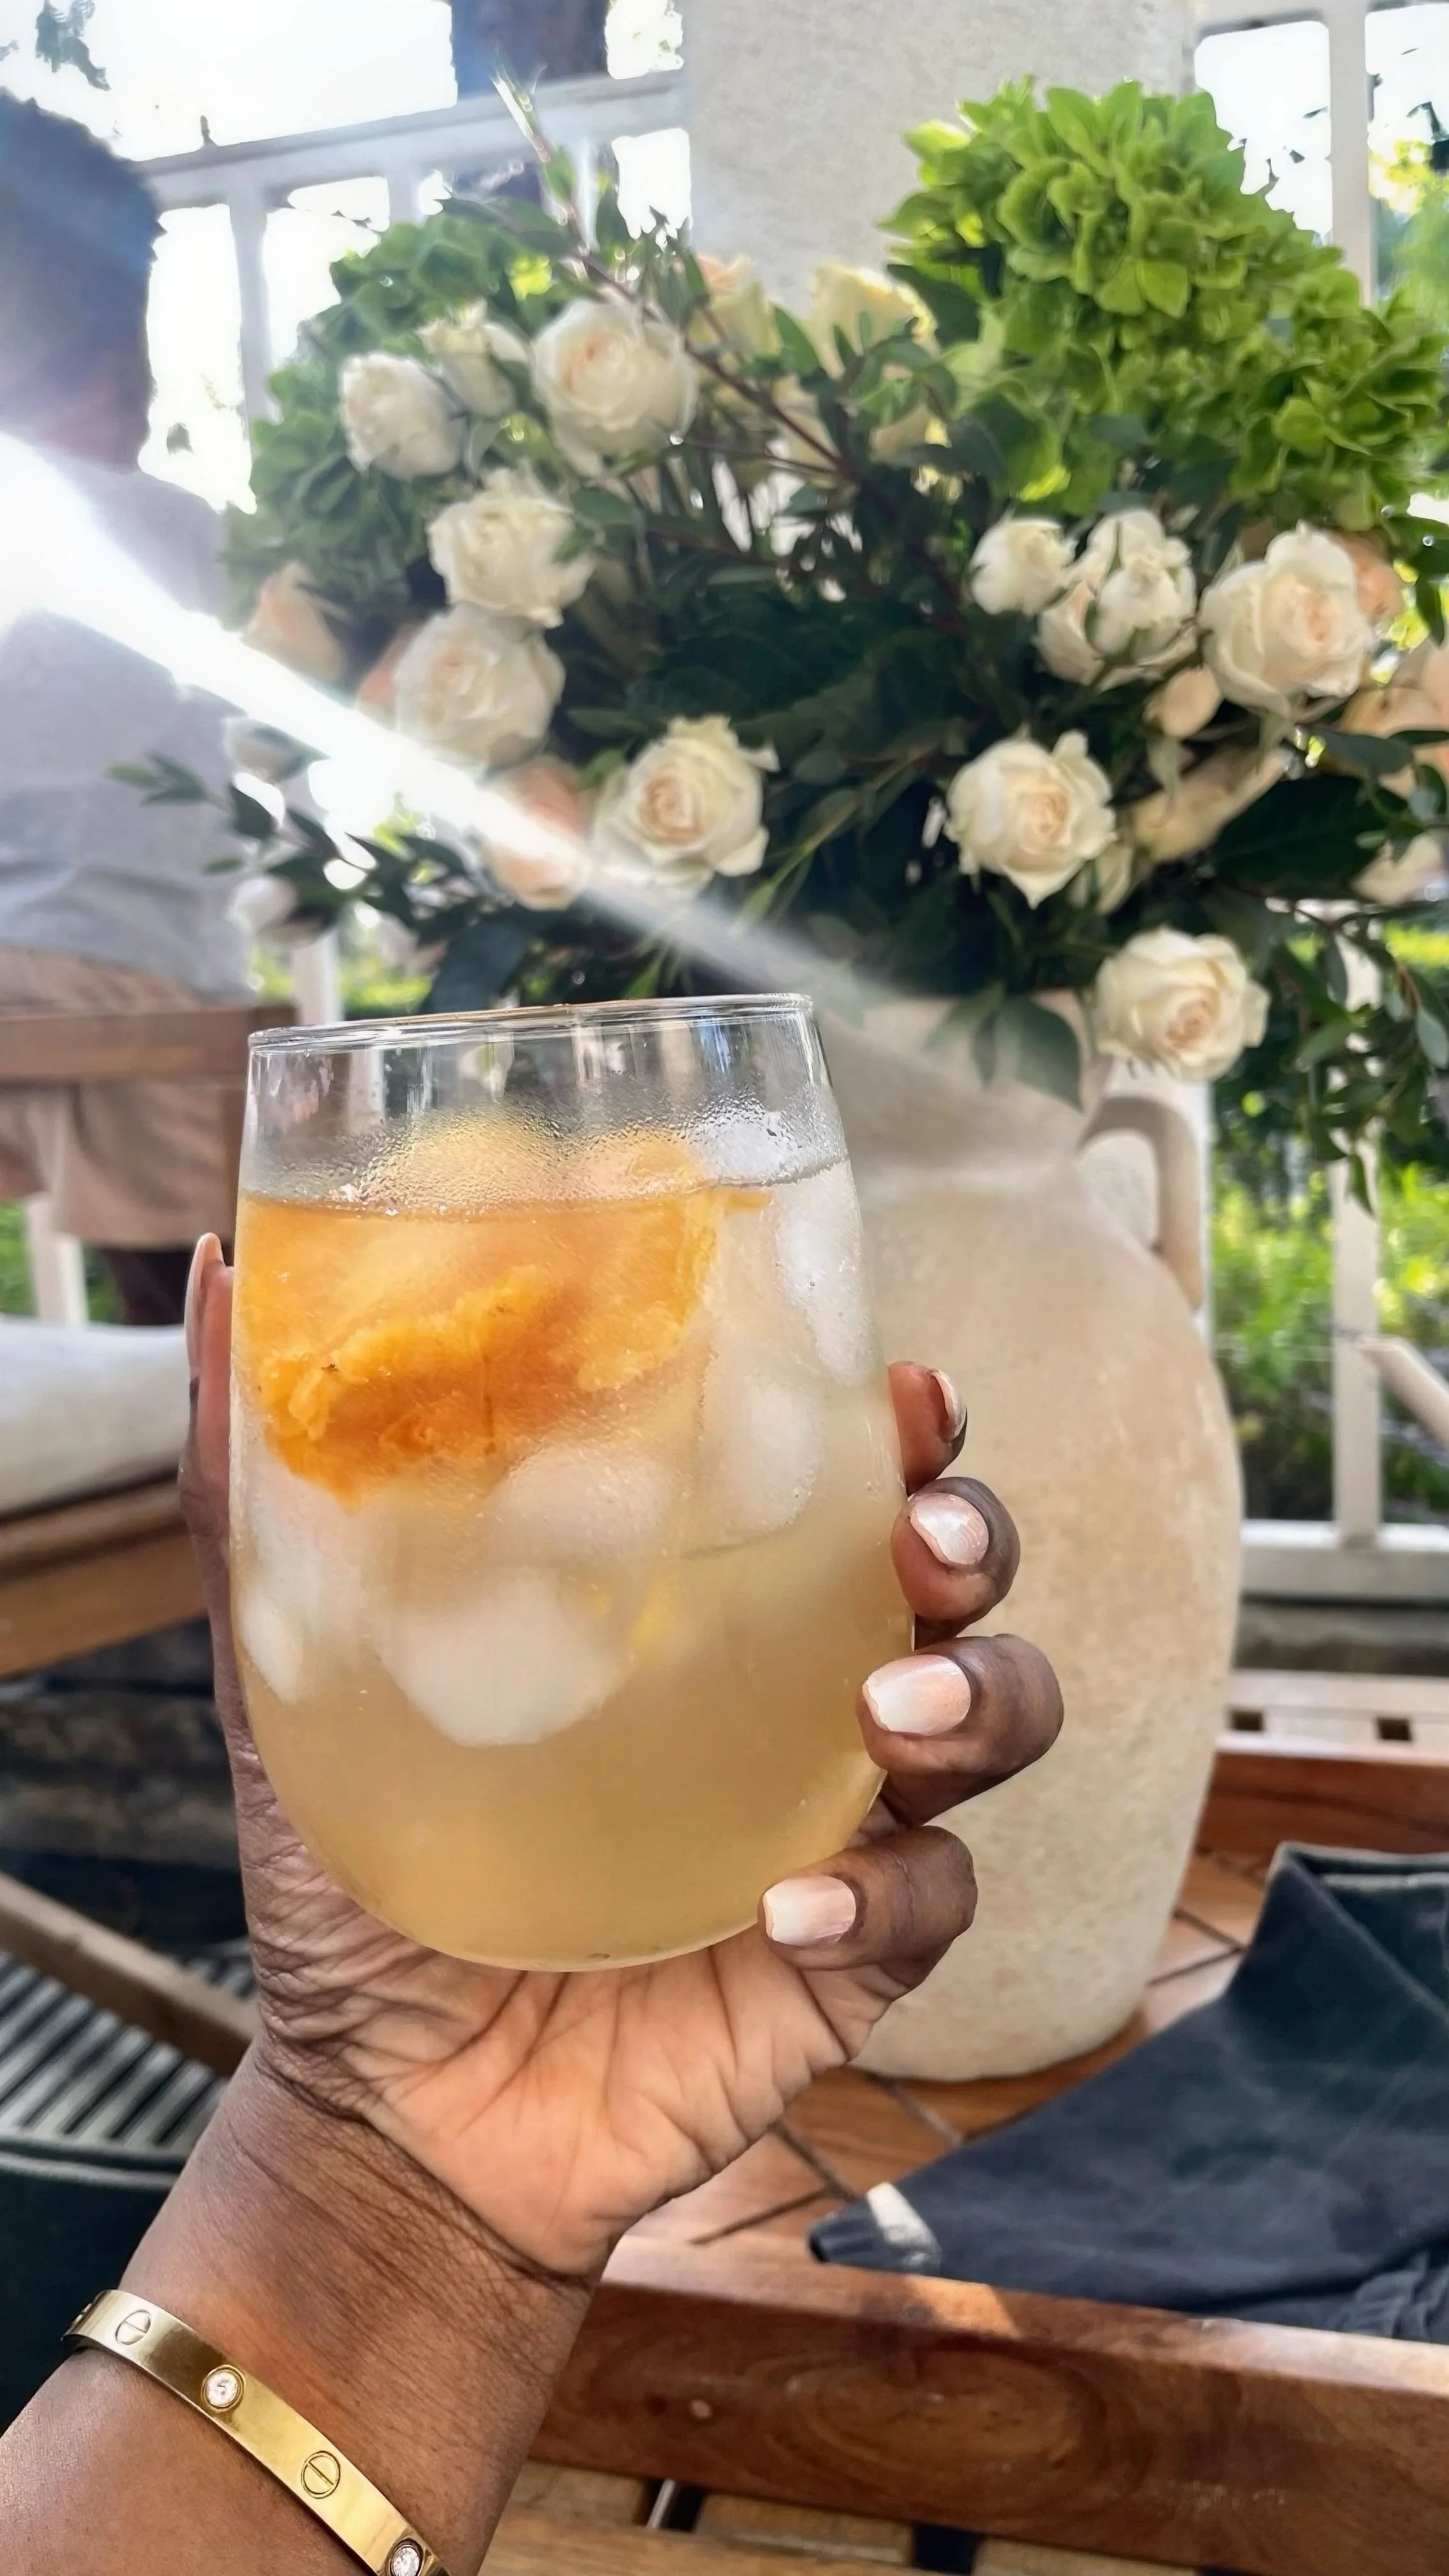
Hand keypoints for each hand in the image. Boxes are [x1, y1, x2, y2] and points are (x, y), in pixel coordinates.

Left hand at [184, 1240, 1060, 2279]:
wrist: (390, 2108)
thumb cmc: (364, 1871)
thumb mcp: (288, 1679)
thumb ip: (258, 1500)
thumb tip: (210, 1282)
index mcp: (694, 1600)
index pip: (831, 1470)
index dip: (899, 1418)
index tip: (902, 1383)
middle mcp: (791, 1687)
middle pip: (952, 1572)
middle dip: (969, 1529)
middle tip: (926, 1535)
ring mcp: (838, 1818)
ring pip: (999, 1717)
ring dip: (980, 1694)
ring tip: (895, 1713)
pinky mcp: (853, 1956)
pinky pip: (932, 1905)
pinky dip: (884, 1897)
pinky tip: (790, 1907)